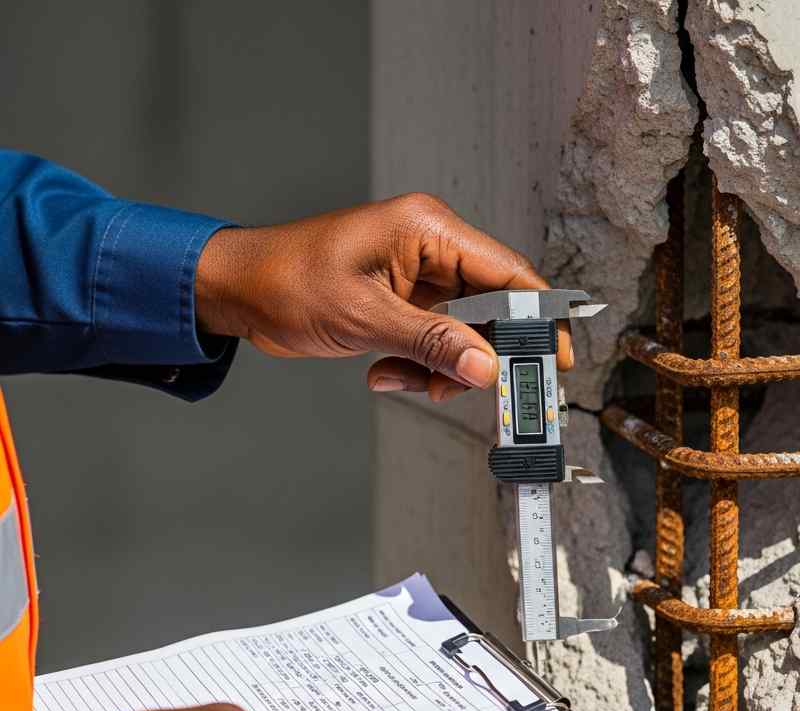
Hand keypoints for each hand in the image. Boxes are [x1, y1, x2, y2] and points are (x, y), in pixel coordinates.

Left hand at [194, 192, 571, 401]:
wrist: (238, 291)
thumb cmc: (285, 281)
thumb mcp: (364, 317)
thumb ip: (432, 341)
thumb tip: (485, 366)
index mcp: (428, 229)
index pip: (508, 272)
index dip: (540, 317)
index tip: (557, 359)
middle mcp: (432, 249)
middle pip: (493, 309)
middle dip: (480, 355)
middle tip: (469, 387)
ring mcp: (420, 278)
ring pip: (465, 335)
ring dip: (443, 368)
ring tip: (401, 377)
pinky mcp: (406, 303)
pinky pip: (436, 343)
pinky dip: (420, 367)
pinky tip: (384, 371)